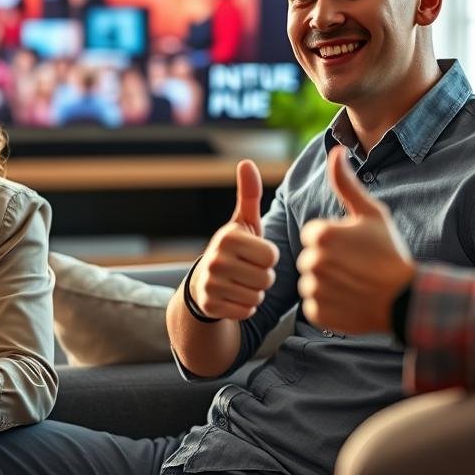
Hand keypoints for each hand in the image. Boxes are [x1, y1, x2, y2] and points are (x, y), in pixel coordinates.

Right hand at [189, 160, 278, 320]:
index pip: (272, 256)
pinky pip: (247, 312)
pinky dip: (244, 307)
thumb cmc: (233, 249)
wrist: (203, 283)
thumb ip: (249, 194)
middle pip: (267, 278)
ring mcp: (211, 284)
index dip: (267, 257)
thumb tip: (246, 162)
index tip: (253, 253)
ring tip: (240, 282)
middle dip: (263, 276)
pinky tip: (233, 297)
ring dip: (254, 292)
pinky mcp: (211, 306)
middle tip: (247, 270)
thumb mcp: (242, 222)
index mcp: (228, 237)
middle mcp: (216, 259)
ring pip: (258, 296)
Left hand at [296, 147, 415, 333]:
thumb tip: (335, 150)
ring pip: (310, 282)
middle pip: (309, 258)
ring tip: (354, 283)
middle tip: (356, 267)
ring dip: (327, 283)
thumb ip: (346, 183)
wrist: (406, 298)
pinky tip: (350, 300)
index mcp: (321, 235)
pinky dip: (328, 305)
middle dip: (328, 261)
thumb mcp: (371, 213)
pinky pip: (314, 305)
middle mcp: (312, 261)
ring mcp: (314, 290)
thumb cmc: (390, 253)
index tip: (354, 247)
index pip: (312, 235)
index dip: (333, 240)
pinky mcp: (318, 313)